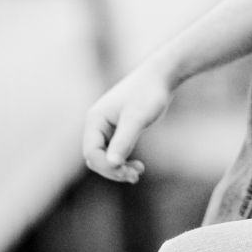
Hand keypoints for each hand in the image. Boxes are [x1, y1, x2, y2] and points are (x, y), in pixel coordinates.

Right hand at [82, 62, 172, 182]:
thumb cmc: (148, 93)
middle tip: (135, 176)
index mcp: (95, 120)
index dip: (107, 167)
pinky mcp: (118, 128)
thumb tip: (112, 163)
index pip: (91, 153)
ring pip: (105, 157)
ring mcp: (106, 126)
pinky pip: (114, 151)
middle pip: (96, 158)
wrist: (161, 76)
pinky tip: (138, 166)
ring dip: (119, 168)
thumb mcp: (137, 119)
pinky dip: (124, 161)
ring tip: (138, 173)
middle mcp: (96, 124)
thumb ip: (123, 141)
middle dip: (113, 170)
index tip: (128, 171)